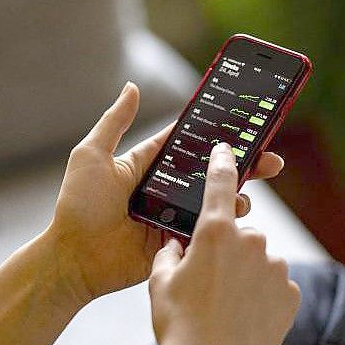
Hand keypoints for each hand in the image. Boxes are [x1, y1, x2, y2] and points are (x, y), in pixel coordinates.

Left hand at [46, 82, 284, 302]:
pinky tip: (238, 217)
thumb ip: (114, 121)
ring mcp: (171, 217)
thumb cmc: (78, 205)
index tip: (246, 123)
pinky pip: (205, 230)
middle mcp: (163, 189)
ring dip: (237, 195)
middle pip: (209, 172)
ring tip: (248, 192)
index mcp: (146, 165)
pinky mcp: (176, 242)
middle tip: (270, 159)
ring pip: (213, 201)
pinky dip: (223, 224)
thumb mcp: (92, 155)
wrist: (74, 258)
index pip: (187, 144)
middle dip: (241, 164)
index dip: (214, 135)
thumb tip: (132, 86)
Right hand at [148, 142, 300, 344]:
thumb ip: (169, 254)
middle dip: (228, 250)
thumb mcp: (160, 281)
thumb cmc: (178, 322)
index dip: (223, 162)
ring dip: (246, 274)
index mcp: (214, 231)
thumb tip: (176, 246)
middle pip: (240, 234)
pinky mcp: (290, 294)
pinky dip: (263, 295)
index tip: (228, 149)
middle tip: (209, 281)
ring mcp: (275, 268)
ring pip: (259, 261)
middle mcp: (250, 242)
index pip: (221, 182)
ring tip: (225, 305)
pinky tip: (243, 315)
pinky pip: (275, 285)